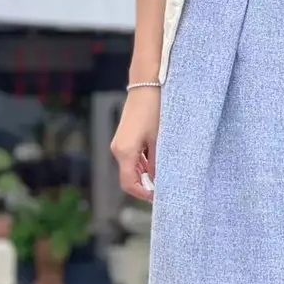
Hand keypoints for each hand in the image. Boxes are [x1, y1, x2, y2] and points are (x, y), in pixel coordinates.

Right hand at [111, 88, 160, 202]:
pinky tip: (158, 161)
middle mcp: (118, 149)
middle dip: (145, 186)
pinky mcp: (124, 137)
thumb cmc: (155, 110)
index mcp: (125, 152)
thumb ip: (158, 163)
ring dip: (146, 174)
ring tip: (165, 175)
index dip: (143, 194)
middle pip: (129, 178)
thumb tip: (160, 181)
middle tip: (164, 189)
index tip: (159, 198)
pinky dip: (144, 164)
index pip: (129, 184)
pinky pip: (132, 157)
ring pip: (131, 168)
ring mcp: (120, 143)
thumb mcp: (160, 140)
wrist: (147, 85)